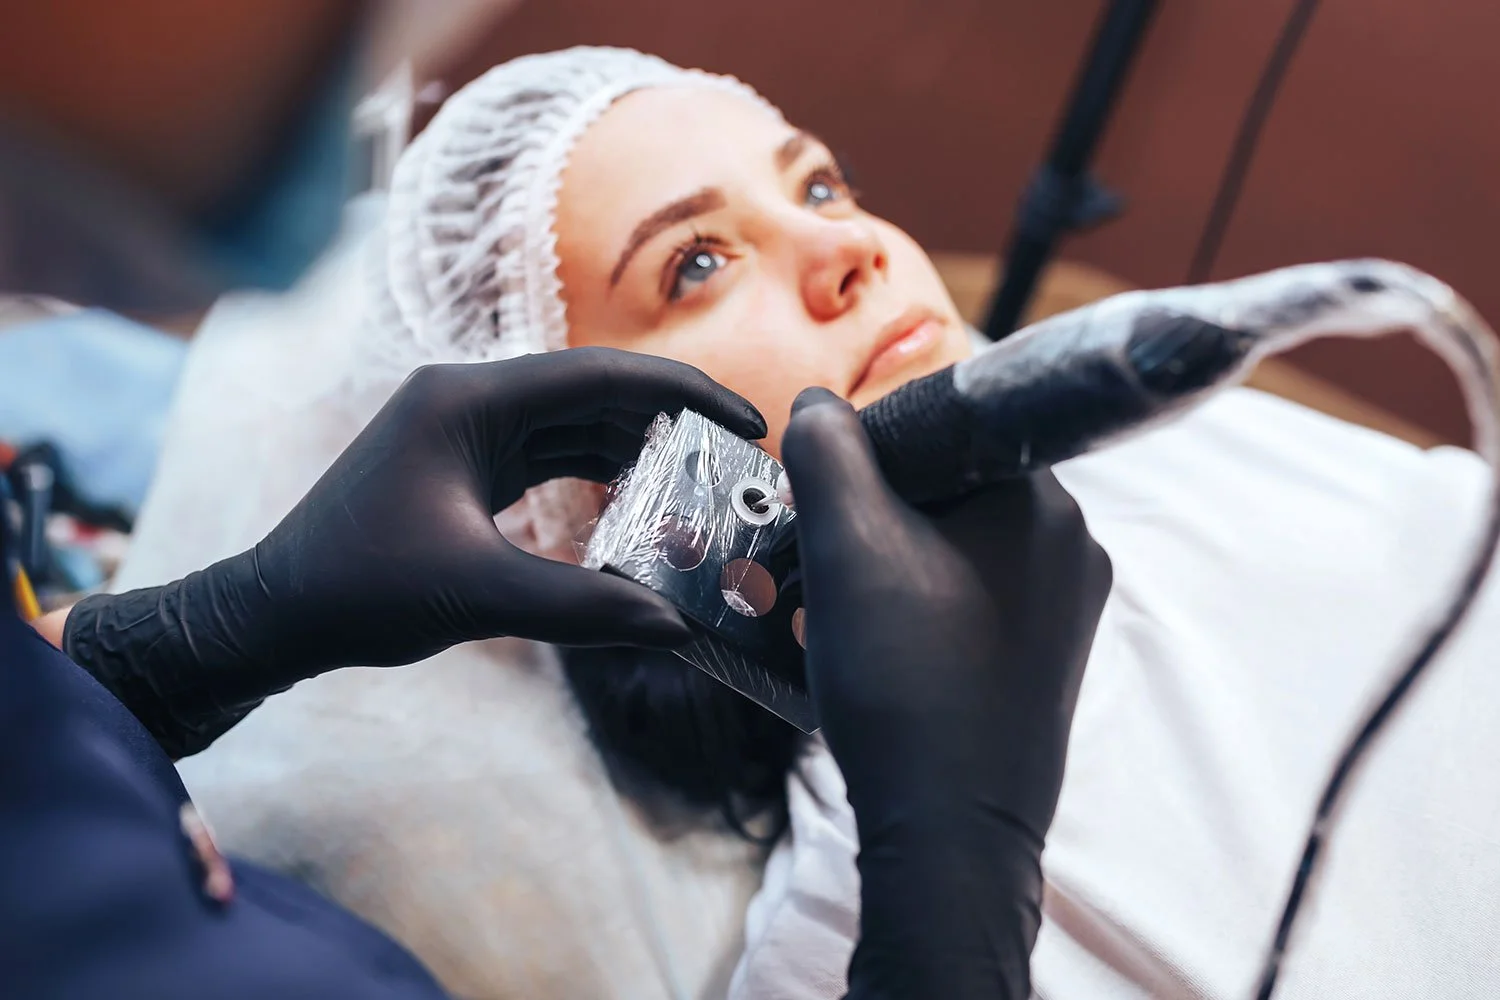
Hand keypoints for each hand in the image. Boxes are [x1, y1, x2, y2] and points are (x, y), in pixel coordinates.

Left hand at [64, 348, 764, 755]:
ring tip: (704, 482)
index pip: (600, 377)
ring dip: (637, 448)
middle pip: (594, 393)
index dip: (683, 394)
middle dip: (669, 422)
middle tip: (739, 459)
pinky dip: (598, 472)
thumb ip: (583, 606)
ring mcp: (463, 429)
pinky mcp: (462, 463)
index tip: (747, 419)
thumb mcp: (478, 596)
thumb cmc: (357, 592)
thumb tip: (678, 627)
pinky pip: (548, 454)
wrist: (274, 613)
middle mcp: (468, 398)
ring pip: (574, 424)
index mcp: (468, 400)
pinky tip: (641, 500)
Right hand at [781, 388, 1110, 998]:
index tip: (820, 506)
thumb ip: (828, 451)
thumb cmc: (902, 682)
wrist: (952, 836)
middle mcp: (1074, 543)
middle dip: (874, 518)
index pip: (943, 429)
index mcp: (1043, 497)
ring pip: (957, 548)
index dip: (868, 457)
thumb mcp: (845, 547)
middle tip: (819, 566)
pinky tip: (879, 651)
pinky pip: (974, 600)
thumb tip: (820, 407)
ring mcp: (1067, 607)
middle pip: (949, 491)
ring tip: (840, 615)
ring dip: (891, 565)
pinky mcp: (1049, 659)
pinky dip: (920, 609)